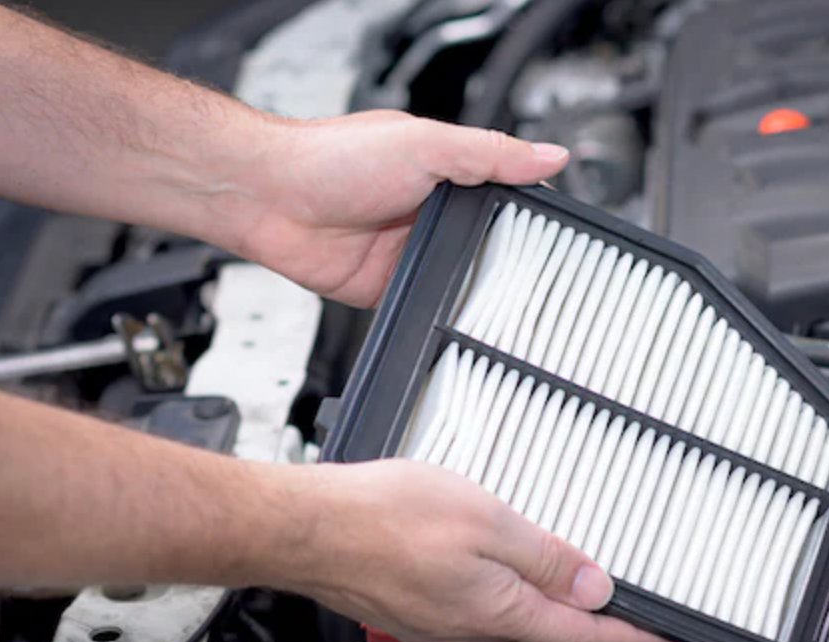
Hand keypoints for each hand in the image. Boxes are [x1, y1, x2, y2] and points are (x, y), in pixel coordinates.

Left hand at [230, 112, 568, 307]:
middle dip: (503, 256)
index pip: (504, 193)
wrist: (269, 198)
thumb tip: (550, 156)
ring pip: (458, 277)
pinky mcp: (388, 286)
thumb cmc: (331, 157)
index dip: (530, 212)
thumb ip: (490, 153)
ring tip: (490, 293)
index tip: (559, 231)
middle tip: (529, 272)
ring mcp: (409, 250)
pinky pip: (424, 305)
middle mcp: (430, 210)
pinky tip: (447, 307)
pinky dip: (435, 309)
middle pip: (486, 242)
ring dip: (469, 283)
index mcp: (445, 171)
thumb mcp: (426, 144)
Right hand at [277, 459, 681, 641]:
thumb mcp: (485, 520)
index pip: (583, 638)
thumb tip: (593, 586)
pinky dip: (507, 598)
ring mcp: (440, 623)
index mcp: (498, 609)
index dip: (631, 639)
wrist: (306, 527)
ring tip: (574, 590)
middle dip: (593, 629)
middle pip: (550, 638)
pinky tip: (503, 574)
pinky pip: (479, 612)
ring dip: (548, 612)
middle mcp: (471, 627)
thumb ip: (544, 556)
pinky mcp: (416, 608)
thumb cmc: (383, 517)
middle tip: (628, 613)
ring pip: (513, 625)